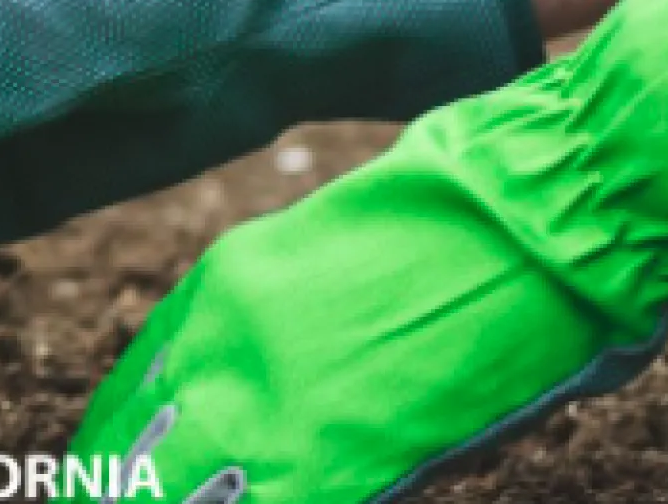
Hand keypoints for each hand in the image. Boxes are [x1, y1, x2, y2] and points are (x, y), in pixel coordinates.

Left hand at [66, 0, 667, 501]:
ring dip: (171, 503)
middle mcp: (220, 345)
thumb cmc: (480, 216)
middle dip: (127, 496)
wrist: (553, 193)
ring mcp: (266, 405)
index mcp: (220, 291)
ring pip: (168, 498)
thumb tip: (283, 396)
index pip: (132, 400)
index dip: (118, 461)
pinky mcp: (329, 461)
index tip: (114, 488)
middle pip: (129, 467)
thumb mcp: (341, 263)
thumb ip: (293, 334)